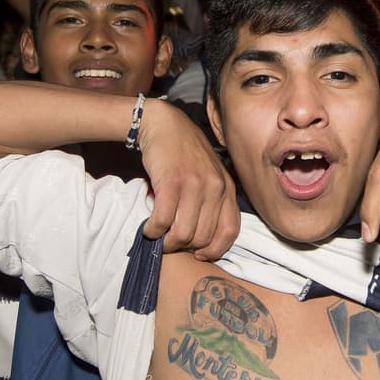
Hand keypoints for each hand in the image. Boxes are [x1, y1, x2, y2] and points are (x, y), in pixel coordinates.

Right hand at [138, 99, 240, 259]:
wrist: (164, 125)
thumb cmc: (185, 153)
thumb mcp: (210, 174)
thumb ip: (213, 201)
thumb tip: (203, 239)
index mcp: (228, 188)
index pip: (230, 231)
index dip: (214, 249)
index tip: (199, 255)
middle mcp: (215, 188)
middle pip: (203, 237)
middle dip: (185, 247)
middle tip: (171, 243)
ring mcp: (194, 184)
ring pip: (183, 233)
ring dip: (167, 242)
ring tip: (158, 237)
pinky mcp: (171, 182)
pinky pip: (163, 220)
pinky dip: (153, 230)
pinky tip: (149, 228)